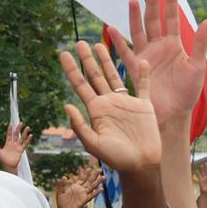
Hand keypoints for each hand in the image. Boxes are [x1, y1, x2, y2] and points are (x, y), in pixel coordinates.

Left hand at [0, 122, 32, 172]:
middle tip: (21, 123)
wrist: (8, 166)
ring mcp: (18, 147)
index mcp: (7, 143)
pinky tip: (30, 135)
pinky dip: (28, 140)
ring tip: (27, 128)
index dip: (10, 129)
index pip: (9, 134)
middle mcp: (13, 144)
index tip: (11, 124)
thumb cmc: (2, 159)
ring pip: (22, 138)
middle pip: (16, 134)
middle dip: (18, 129)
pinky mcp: (21, 150)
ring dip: (24, 133)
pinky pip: (25, 144)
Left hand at [56, 169, 103, 207]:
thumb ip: (61, 184)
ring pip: (92, 187)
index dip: (85, 173)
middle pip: (89, 181)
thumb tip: (65, 176)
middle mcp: (81, 190)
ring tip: (103, 177)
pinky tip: (101, 189)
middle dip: (94, 175)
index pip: (82, 179)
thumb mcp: (60, 192)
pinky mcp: (84, 201)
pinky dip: (96, 192)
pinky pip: (91, 195)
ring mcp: (83, 195)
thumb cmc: (62, 205)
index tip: (88, 168)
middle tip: (99, 169)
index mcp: (75, 187)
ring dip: (98, 182)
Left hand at [60, 44, 160, 171]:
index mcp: (96, 110)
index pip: (81, 85)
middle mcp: (109, 103)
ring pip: (114, 75)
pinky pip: (143, 85)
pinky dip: (143, 73)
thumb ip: (80, 126)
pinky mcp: (143, 106)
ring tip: (100, 43)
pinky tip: (142, 61)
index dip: (72, 70)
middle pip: (95, 76)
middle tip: (79, 42)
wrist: (141, 165)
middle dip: (86, 59)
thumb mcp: (94, 144)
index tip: (63, 53)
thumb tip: (67, 106)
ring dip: (107, 60)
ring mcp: (126, 103)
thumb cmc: (117, 158)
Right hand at [111, 0, 206, 128]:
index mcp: (174, 46)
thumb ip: (201, 44)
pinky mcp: (136, 68)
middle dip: (152, 4)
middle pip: (154, 21)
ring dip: (134, 17)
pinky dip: (117, 42)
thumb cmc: (188, 92)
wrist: (174, 113)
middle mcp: (159, 48)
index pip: (172, 19)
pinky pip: (125, 53)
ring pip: (138, 32)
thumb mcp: (197, 66)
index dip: (171, 3)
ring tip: (132, 0)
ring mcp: (146, 56)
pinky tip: (111, 28)